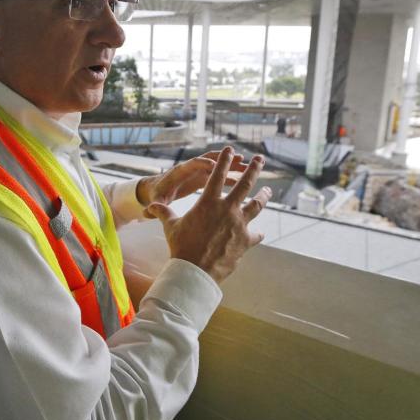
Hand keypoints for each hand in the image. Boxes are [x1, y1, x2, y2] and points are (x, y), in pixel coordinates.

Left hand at [136, 150, 246, 205]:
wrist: (158, 188)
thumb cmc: (157, 194)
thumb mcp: (157, 200)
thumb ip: (156, 205)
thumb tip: (146, 212)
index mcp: (179, 172)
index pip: (192, 164)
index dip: (203, 164)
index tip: (215, 166)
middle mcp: (191, 168)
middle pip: (209, 160)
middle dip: (224, 159)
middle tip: (240, 158)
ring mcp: (198, 171)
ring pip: (218, 165)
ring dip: (231, 165)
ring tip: (248, 166)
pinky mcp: (204, 177)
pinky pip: (219, 174)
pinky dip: (230, 175)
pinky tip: (243, 179)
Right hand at [144, 147, 270, 283]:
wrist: (195, 270)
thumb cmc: (181, 246)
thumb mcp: (171, 226)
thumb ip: (164, 213)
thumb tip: (151, 207)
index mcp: (208, 202)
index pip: (217, 175)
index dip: (223, 160)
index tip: (230, 149)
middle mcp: (227, 209)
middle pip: (245, 184)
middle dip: (254, 169)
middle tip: (260, 159)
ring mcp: (239, 225)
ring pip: (257, 205)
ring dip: (264, 196)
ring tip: (268, 190)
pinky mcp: (246, 241)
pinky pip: (256, 234)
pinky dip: (258, 233)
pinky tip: (260, 232)